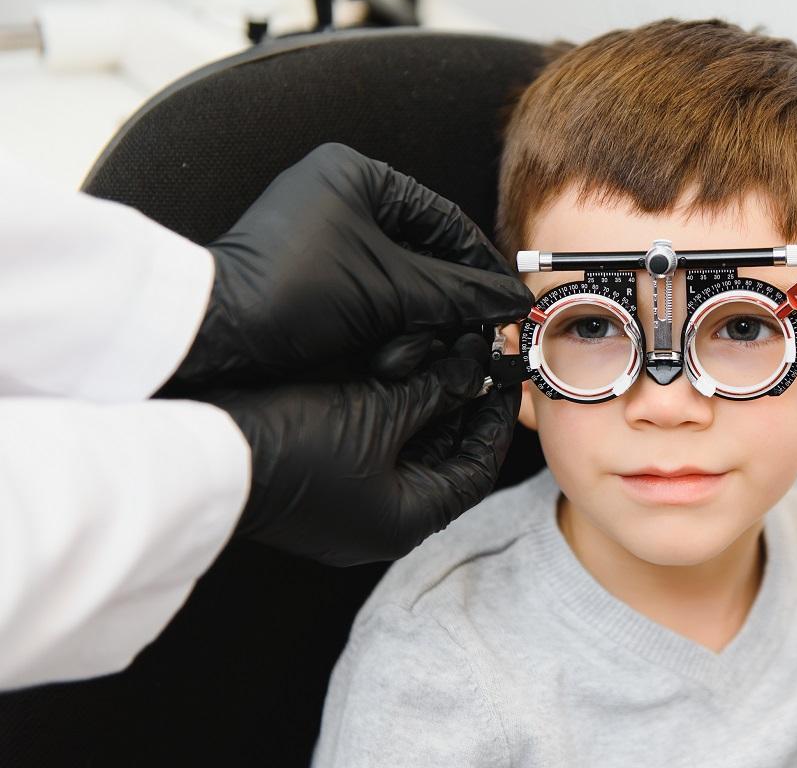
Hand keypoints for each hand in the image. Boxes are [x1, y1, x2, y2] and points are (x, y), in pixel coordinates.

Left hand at [174, 142, 532, 382]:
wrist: (216, 335)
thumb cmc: (290, 293)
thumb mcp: (391, 291)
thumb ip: (459, 294)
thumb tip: (511, 299)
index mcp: (355, 173)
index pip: (442, 217)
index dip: (479, 262)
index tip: (504, 297)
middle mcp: (336, 193)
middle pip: (420, 249)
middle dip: (443, 298)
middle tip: (474, 329)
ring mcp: (318, 232)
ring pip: (394, 276)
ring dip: (413, 316)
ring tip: (427, 345)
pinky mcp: (305, 270)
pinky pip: (365, 291)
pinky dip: (383, 320)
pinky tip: (391, 350)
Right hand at [201, 334, 519, 565]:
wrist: (206, 453)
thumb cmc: (292, 445)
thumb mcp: (377, 412)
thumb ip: (434, 392)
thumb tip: (471, 371)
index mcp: (406, 520)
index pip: (477, 470)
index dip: (497, 420)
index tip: (506, 379)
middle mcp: (381, 524)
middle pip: (444, 460)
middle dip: (462, 406)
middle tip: (478, 360)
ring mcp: (348, 510)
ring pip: (409, 452)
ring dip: (427, 405)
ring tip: (445, 356)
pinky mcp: (321, 487)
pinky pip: (374, 449)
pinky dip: (392, 413)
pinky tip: (399, 372)